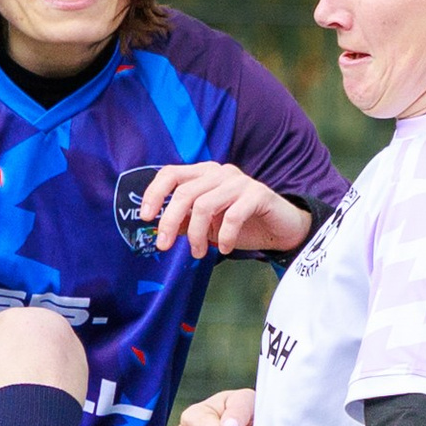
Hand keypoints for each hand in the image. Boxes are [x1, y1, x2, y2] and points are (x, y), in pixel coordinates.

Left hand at [138, 161, 312, 261]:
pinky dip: (223, 236)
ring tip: (197, 253)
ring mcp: (239, 181)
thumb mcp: (206, 224)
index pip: (171, 173)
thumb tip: (158, 229)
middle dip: (169, 221)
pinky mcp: (258, 194)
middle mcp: (220, 172)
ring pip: (204, 205)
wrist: (280, 228)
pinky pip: (232, 216)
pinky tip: (223, 248)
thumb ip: (184, 222)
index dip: (154, 193)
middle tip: (163, 246)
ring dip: (195, 234)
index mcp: (204, 174)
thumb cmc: (241, 225)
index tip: (145, 217)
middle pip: (184, 193)